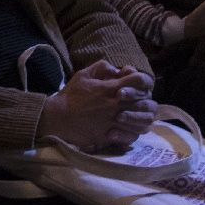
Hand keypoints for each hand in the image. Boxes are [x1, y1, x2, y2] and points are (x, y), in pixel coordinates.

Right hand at [39, 60, 156, 149]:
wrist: (58, 118)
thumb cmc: (71, 96)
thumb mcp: (84, 74)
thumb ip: (103, 67)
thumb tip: (118, 70)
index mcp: (111, 88)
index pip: (141, 80)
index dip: (144, 81)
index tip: (139, 84)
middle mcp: (116, 105)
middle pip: (146, 103)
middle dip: (146, 100)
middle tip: (140, 101)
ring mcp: (115, 122)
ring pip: (143, 122)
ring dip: (142, 118)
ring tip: (136, 116)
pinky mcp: (110, 136)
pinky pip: (132, 136)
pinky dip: (133, 132)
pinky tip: (128, 128)